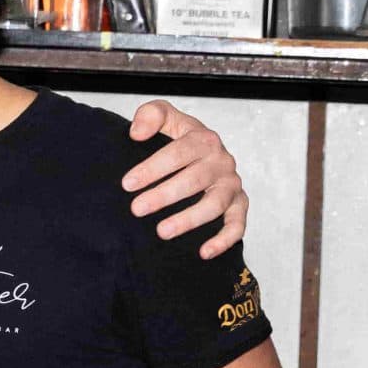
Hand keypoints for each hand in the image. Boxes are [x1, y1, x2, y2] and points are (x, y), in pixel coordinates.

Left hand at [122, 100, 246, 258]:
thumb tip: (136, 133)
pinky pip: (237, 225)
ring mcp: (232, 185)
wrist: (203, 151)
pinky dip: (223, 240)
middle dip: (163, 196)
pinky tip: (204, 252)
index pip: (177, 153)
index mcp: (204, 139)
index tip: (127, 184)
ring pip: (214, 205)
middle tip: (136, 209)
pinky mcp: (239, 205)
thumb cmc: (179, 137)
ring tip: (162, 232)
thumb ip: (151, 115)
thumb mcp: (165, 117)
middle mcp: (222, 162)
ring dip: (188, 220)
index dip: (152, 168)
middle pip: (194, 180)